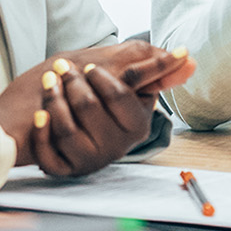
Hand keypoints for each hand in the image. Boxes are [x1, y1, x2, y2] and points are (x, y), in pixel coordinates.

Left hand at [26, 45, 196, 177]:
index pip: (119, 95)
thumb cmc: (93, 93)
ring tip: (48, 83)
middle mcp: (116, 147)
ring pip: (67, 130)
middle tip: (62, 68)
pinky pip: (49, 156)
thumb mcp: (125, 77)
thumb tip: (191, 60)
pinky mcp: (65, 170)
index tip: (90, 65)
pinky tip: (40, 115)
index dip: (101, 76)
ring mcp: (90, 160)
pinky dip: (42, 132)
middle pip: (90, 108)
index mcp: (136, 125)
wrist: (54, 119)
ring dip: (53, 101)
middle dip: (73, 83)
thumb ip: (154, 69)